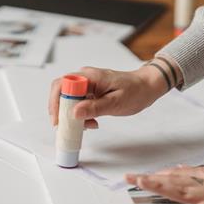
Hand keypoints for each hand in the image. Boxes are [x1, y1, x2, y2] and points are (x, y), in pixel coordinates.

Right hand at [49, 65, 167, 127]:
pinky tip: (92, 122)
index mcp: (90, 76)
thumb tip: (75, 113)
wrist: (147, 87)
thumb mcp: (117, 102)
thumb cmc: (136, 91)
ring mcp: (88, 86)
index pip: (62, 85)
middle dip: (62, 111)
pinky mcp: (92, 93)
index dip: (56, 102)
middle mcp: (86, 78)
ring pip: (70, 100)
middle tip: (68, 127)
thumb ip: (95, 107)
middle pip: (62, 93)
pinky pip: (79, 104)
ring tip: (87, 126)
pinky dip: (82, 116)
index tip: (59, 120)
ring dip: (73, 116)